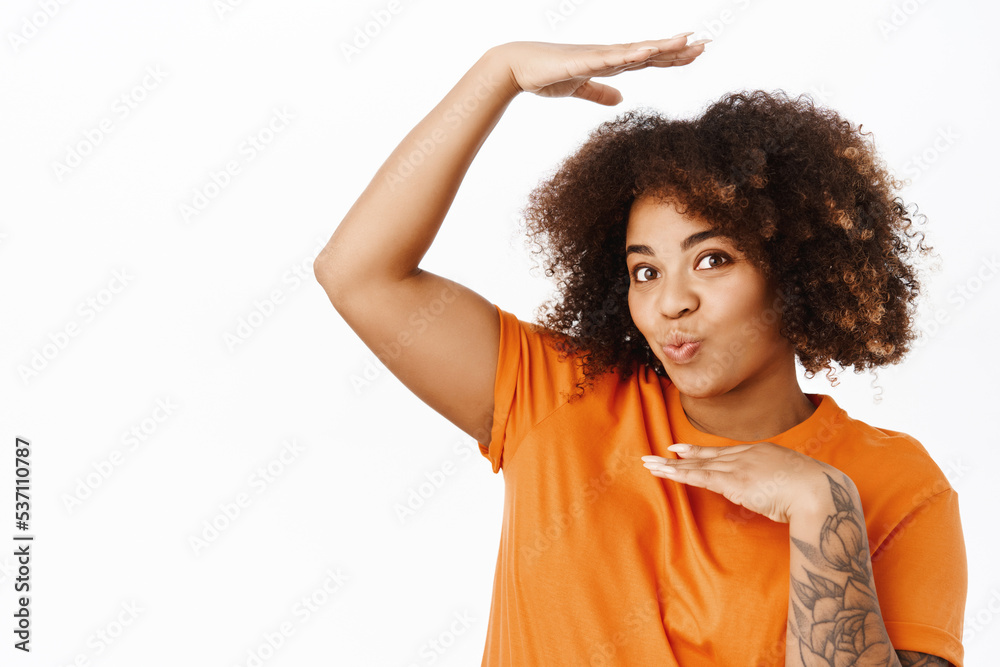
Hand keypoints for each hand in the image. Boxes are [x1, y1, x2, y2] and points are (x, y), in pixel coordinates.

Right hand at [492, 34, 709, 105]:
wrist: (516, 68)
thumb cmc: (545, 75)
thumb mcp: (579, 88)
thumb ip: (600, 93)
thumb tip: (621, 101)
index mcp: (608, 62)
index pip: (647, 59)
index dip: (671, 57)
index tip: (695, 52)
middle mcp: (607, 55)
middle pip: (648, 52)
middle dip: (676, 50)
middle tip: (705, 43)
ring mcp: (596, 56)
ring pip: (635, 51)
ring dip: (660, 47)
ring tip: (686, 42)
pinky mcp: (582, 61)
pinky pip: (609, 58)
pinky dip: (629, 54)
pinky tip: (647, 51)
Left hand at [641, 442, 849, 523]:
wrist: (819, 491)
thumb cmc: (814, 492)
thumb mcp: (794, 481)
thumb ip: (778, 483)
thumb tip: (773, 494)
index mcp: (762, 452)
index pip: (725, 453)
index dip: (702, 452)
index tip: (683, 449)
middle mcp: (747, 455)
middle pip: (708, 456)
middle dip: (684, 456)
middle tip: (662, 453)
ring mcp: (739, 467)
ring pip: (698, 466)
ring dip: (672, 467)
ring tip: (650, 464)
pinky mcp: (733, 482)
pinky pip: (700, 478)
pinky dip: (680, 475)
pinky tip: (664, 473)